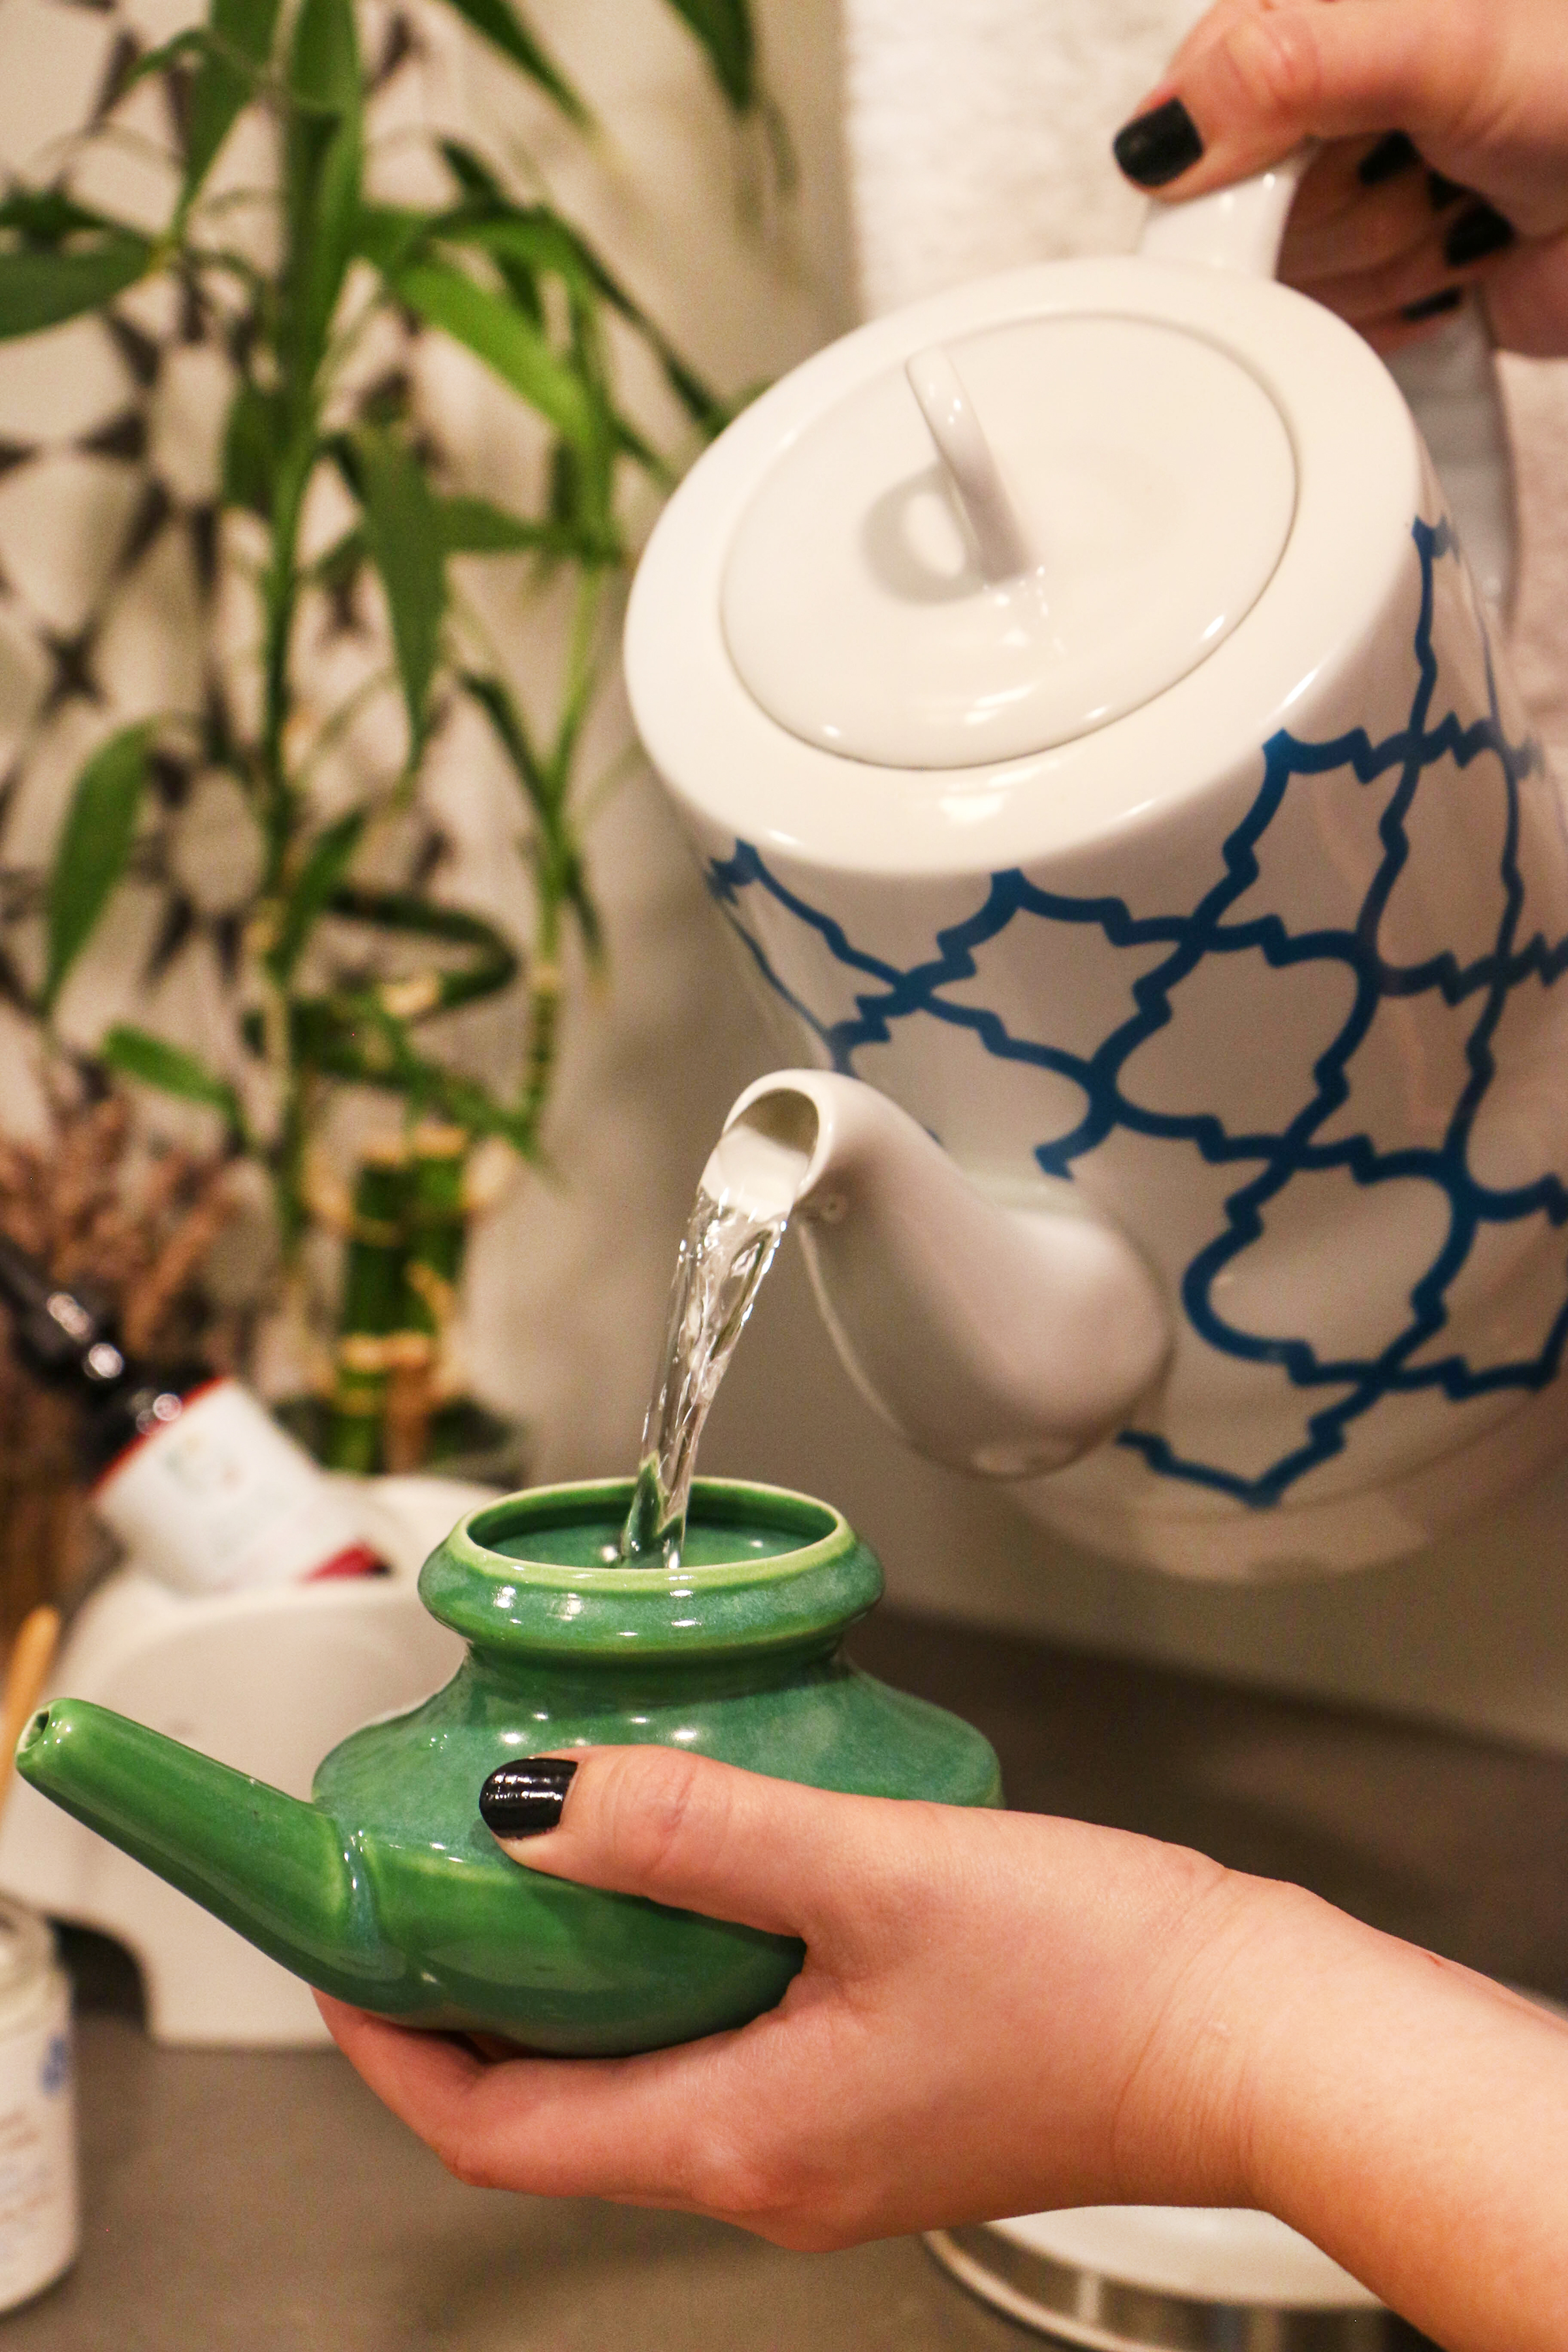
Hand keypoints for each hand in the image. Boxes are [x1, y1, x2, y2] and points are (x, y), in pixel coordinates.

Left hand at [317, 1747, 1261, 2247]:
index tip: (339, 1951)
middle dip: (467, 2005)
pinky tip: (689, 1876)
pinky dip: (666, 1973)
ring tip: (537, 1857)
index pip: (495, 2131)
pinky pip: (720, 2052)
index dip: (392, 2046)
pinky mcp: (879, 2101)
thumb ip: (697, 1831)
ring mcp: (827, 2146)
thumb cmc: (1097, 1977)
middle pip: (555, 2109)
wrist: (1258, 2040)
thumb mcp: (875, 1871)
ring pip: (637, 2076)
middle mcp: (770, 2168)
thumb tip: (536, 1804)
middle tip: (424, 1884)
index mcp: (744, 2140)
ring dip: (569, 1980)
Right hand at [1111, 0, 1567, 353]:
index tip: (1285, 189)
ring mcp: (1346, 188)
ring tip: (1454, 208)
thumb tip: (1160, 134)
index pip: (1193, 107)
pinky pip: (1323, 330)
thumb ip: (1293, 64)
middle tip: (1417, 175)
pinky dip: (1393, 314)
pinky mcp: (1376, 270)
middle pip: (1230, 207)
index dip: (1229, 171)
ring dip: (1380, 261)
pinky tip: (1451, 261)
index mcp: (1315, 16)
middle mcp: (1321, 96)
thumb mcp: (1448, 44)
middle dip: (1331, 215)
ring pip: (1281, 277)